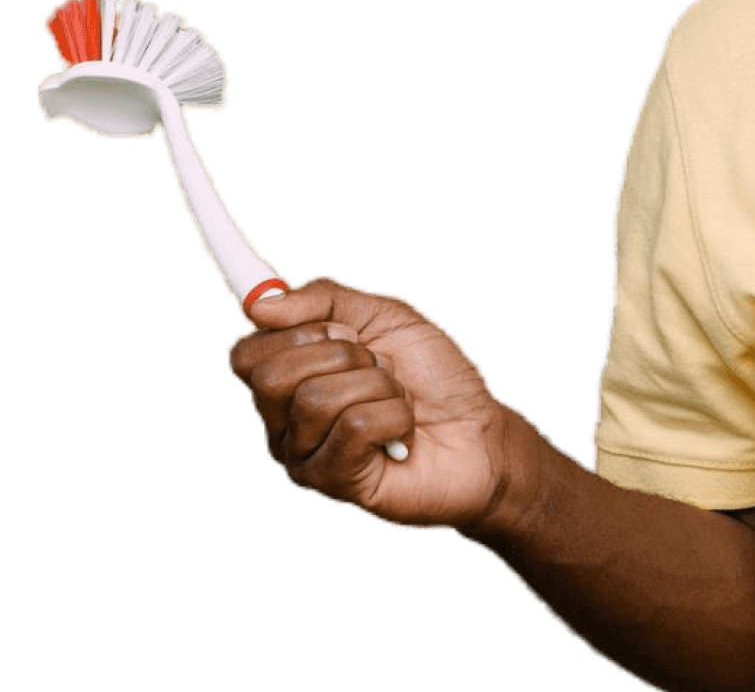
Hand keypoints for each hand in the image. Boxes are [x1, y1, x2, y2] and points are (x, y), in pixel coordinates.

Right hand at [228, 275, 521, 531]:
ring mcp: (306, 457)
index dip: (295, 330)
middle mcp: (285, 422)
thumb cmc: (433, 375)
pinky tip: (402, 434)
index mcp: (289, 380)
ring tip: (397, 400)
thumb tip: (258, 304)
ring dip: (378, 386)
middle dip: (341, 356)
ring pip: (316, 399)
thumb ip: (323, 299)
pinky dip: (394, 416)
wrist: (482, 430)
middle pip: (270, 376)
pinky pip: (353, 427)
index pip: (245, 353)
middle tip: (377, 365)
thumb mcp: (384, 316)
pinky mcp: (336, 482)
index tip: (342, 330)